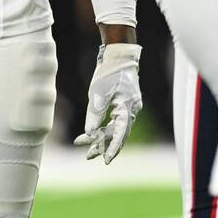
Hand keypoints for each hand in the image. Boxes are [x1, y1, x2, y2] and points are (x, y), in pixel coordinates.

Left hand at [75, 42, 141, 164]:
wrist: (119, 56)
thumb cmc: (108, 73)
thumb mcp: (97, 94)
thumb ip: (94, 115)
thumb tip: (91, 134)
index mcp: (127, 108)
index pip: (120, 134)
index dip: (113, 148)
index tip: (106, 161)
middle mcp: (131, 110)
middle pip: (118, 134)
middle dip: (103, 146)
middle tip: (88, 156)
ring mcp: (130, 107)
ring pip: (116, 128)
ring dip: (102, 137)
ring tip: (86, 147)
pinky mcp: (125, 104)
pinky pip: (116, 121)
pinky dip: (106, 127)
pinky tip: (95, 134)